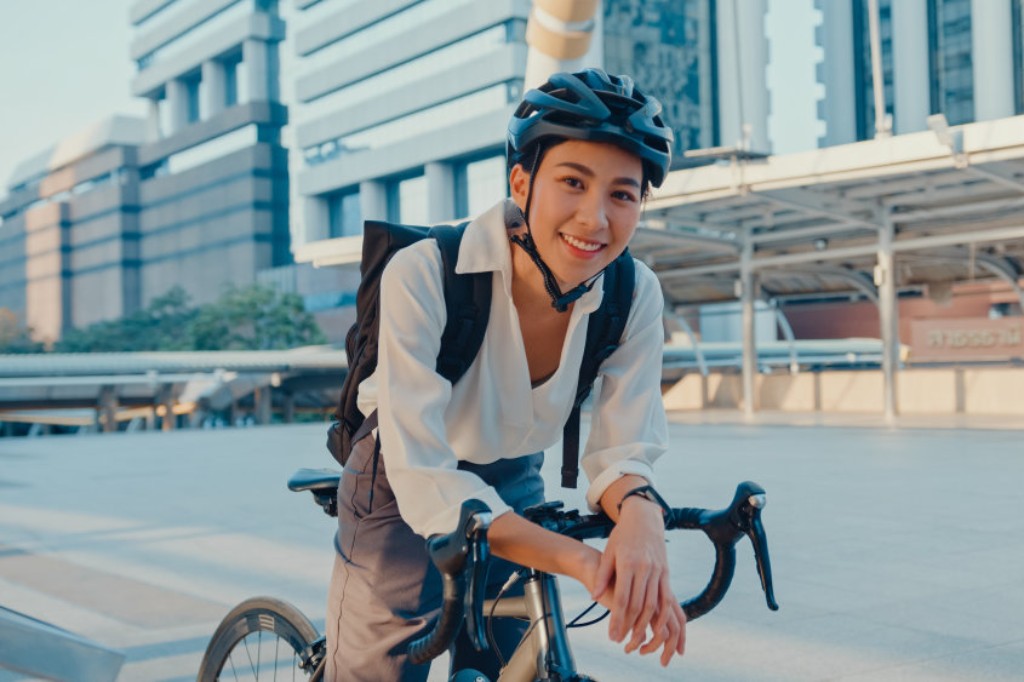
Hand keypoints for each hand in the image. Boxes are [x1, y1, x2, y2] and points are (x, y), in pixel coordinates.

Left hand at [590, 498, 685, 665]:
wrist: (644, 518)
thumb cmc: (622, 536)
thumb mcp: (609, 552)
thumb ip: (603, 575)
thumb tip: (594, 596)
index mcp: (628, 563)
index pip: (623, 598)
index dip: (618, 619)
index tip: (612, 635)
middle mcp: (645, 568)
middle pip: (639, 605)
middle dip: (630, 627)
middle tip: (621, 642)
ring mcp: (658, 571)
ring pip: (654, 604)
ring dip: (646, 626)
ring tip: (637, 641)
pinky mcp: (665, 572)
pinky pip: (666, 598)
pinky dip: (663, 615)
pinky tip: (657, 628)